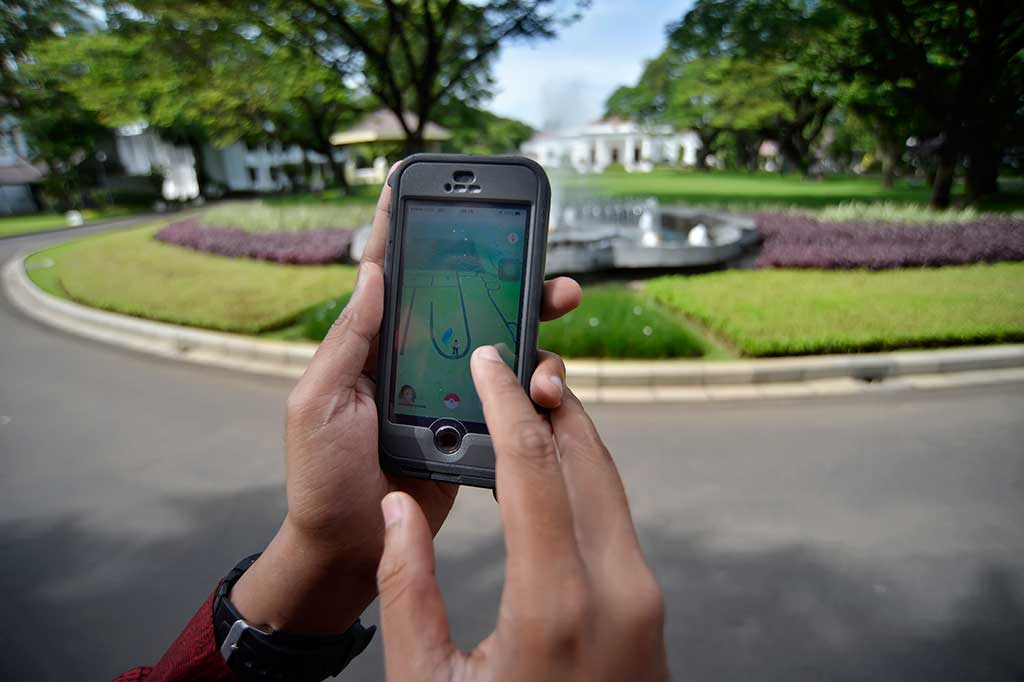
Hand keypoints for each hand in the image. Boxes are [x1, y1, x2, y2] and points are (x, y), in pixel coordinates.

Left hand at [230, 169, 582, 633]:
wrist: (351, 547)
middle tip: (549, 271)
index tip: (415, 186)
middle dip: (510, 280)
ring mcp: (448, 393)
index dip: (402, 231)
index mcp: (373, 348)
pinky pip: (511, 395)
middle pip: (466, 304)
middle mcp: (415, 361)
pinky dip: (536, 384)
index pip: (390, 276)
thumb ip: (349, 340)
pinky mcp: (473, 428)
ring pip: (500, 346)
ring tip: (559, 323)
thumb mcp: (318, 402)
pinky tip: (551, 384)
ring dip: (535, 330)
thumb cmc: (321, 475)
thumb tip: (373, 271)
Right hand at [376, 346, 669, 680]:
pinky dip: (586, 477)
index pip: (534, 465)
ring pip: (610, 484)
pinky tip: (555, 469)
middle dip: (549, 401)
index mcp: (555, 604)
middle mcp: (616, 590)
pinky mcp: (650, 609)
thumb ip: (407, 592)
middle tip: (513, 363)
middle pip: (586, 457)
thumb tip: (396, 511)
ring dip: (572, 434)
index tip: (489, 360)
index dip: (507, 401)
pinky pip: (618, 518)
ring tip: (531, 401)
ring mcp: (644, 599)